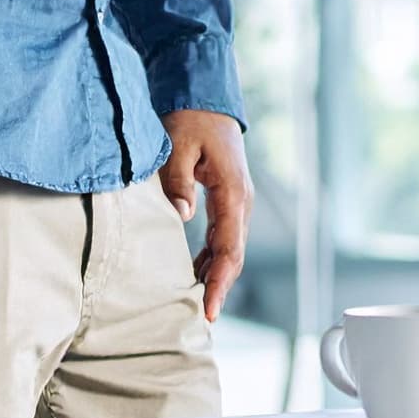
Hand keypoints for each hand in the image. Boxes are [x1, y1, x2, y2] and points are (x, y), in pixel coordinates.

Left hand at [160, 109, 253, 323]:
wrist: (206, 99)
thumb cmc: (192, 119)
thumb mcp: (176, 146)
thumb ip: (176, 182)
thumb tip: (181, 216)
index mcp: (234, 193)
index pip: (229, 248)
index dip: (219, 281)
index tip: (209, 309)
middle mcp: (242, 203)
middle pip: (233, 256)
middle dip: (220, 288)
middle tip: (204, 318)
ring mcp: (237, 203)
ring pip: (229, 249)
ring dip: (215, 275)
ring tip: (197, 304)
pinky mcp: (227, 200)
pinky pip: (223, 237)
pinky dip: (211, 258)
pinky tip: (196, 273)